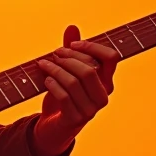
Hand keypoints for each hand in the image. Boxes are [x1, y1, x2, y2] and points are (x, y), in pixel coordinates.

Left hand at [31, 25, 119, 155]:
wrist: (52, 128)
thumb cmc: (63, 96)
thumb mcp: (66, 72)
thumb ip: (71, 51)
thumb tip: (72, 27)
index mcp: (106, 82)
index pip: (111, 58)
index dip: (91, 47)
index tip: (72, 45)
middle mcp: (102, 96)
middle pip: (89, 69)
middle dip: (68, 58)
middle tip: (53, 54)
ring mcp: (90, 110)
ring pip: (74, 82)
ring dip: (55, 69)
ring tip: (44, 64)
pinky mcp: (74, 120)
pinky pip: (64, 97)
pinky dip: (52, 84)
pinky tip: (45, 80)